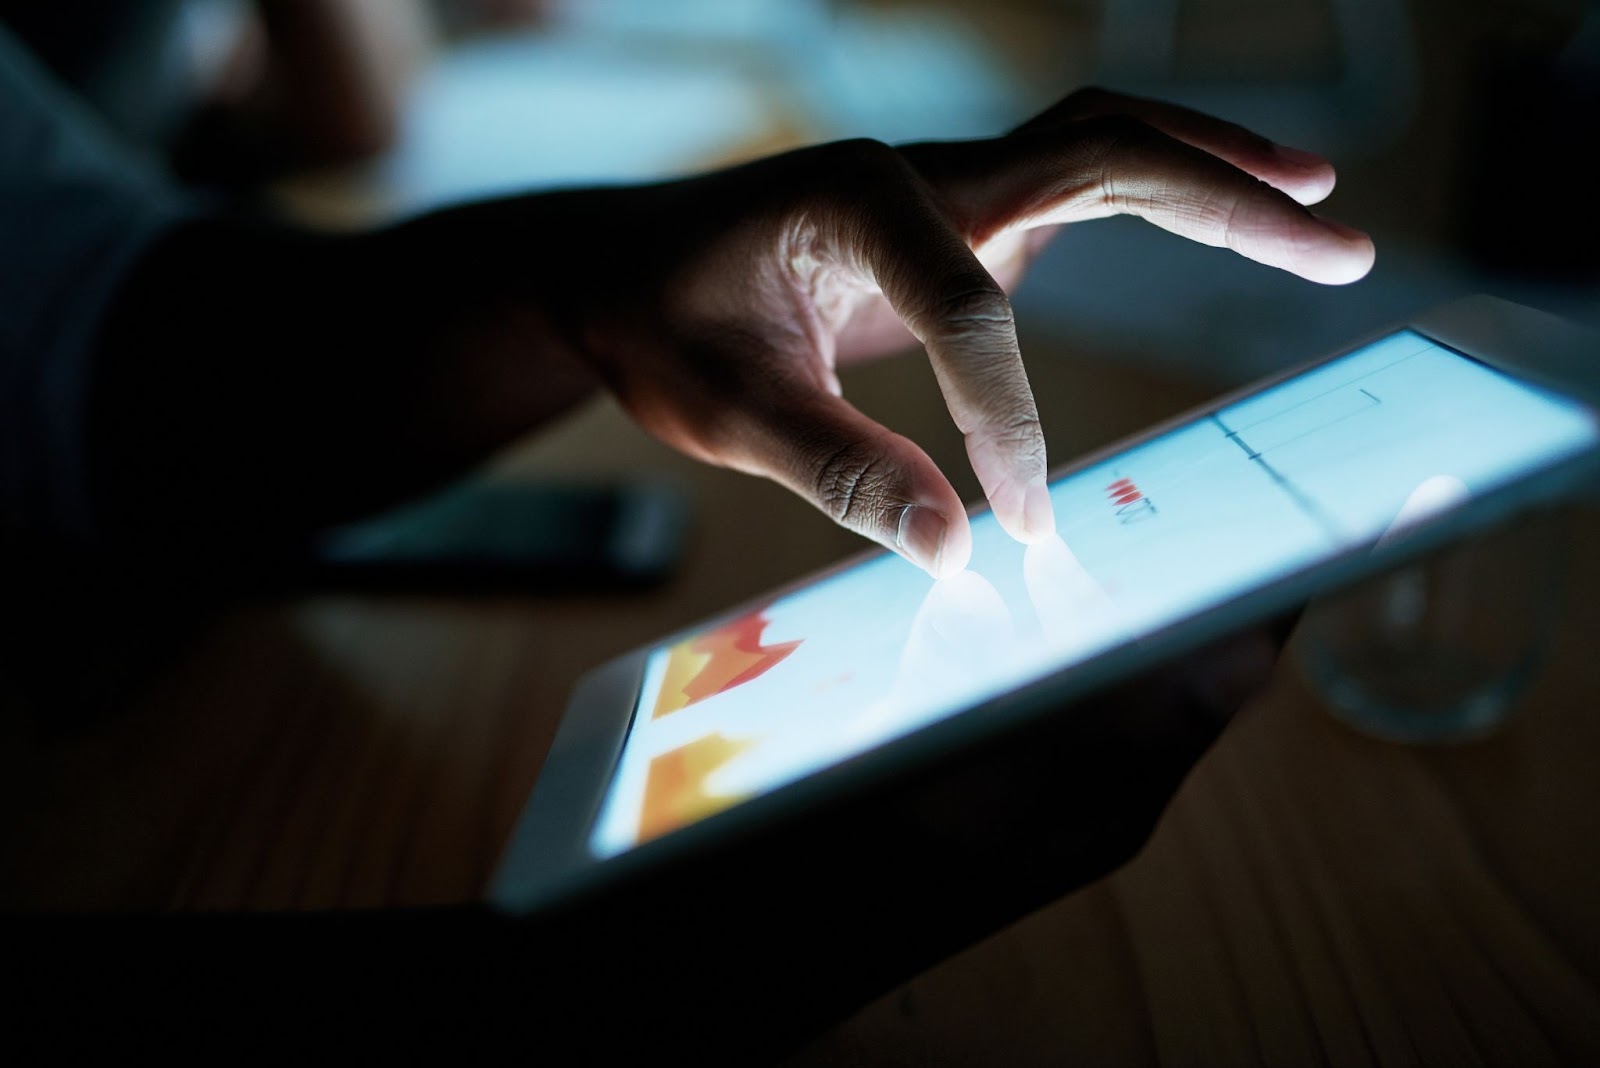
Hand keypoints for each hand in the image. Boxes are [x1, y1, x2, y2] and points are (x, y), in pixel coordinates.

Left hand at [545, 88, 1373, 577]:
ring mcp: (948, 181)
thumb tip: (955, 551)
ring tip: (1322, 210)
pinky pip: (1083, 186)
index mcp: (858, 197)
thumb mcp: (728, 413)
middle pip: (1103, 150)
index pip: (970, 308)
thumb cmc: (662, 327)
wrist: (620, 269)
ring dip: (1219, 172)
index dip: (1006, 421)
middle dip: (1225, 196)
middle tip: (1337, 244)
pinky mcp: (962, 215)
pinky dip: (1166, 195)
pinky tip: (1228, 219)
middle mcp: (920, 167)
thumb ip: (838, 473)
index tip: (1019, 528)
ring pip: (1109, 147)